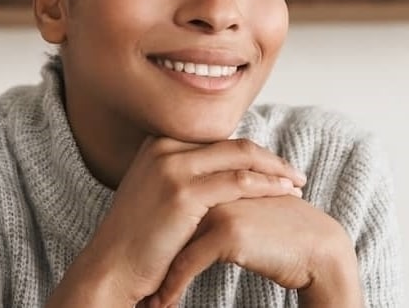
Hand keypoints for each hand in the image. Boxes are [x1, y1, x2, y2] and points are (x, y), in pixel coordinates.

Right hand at [47, 137, 305, 306]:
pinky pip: (238, 182)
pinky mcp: (183, 192)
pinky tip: (285, 193)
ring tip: (297, 183)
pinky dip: (267, 186)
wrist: (111, 267)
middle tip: (294, 172)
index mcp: (158, 143)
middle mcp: (164, 147)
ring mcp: (172, 167)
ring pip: (240, 158)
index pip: (217, 140)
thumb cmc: (137, 240)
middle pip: (232, 143)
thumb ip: (182, 176)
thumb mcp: (155, 195)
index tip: (274, 165)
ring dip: (274, 169)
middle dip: (268, 158)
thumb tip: (222, 175)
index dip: (249, 152)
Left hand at [148, 196, 361, 307]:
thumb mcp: (242, 211)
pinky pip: (188, 264)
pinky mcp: (227, 233)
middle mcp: (212, 186)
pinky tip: (162, 305)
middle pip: (166, 222)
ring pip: (172, 244)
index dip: (155, 233)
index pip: (170, 203)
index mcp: (213, 176)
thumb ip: (213, 205)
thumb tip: (181, 223)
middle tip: (136, 281)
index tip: (141, 257)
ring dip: (157, 275)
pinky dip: (172, 287)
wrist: (317, 248)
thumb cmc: (279, 233)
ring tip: (146, 298)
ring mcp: (218, 206)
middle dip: (150, 255)